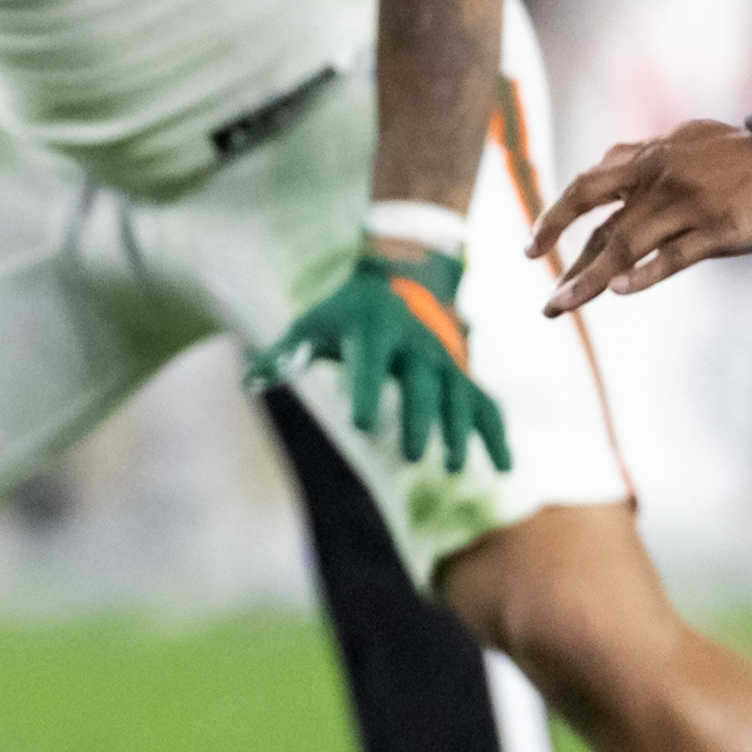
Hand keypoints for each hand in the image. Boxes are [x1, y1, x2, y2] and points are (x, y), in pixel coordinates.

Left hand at [248, 249, 509, 473]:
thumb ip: (285, 354)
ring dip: (458, 430)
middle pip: (423, 383)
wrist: (398, 283)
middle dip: (420, 418)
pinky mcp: (462, 374)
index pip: (370, 363)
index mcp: (374, 330)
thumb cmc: (343, 316)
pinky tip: (503, 468)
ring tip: (452, 467)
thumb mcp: (312, 325)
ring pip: (459, 395)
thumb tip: (248, 383)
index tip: (362, 425)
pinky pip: (486, 402)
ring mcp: (444, 359)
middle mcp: (416, 344)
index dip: (367, 392)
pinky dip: (496, 433)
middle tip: (414, 457)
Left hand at [529, 120, 751, 315]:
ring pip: (626, 246)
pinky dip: (645, 273)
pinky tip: (619, 290)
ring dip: (590, 281)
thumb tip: (608, 167)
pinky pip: (674, 255)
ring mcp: (687, 205)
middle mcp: (658, 181)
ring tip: (561, 306)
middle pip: (601, 226)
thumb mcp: (684, 142)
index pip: (586, 190)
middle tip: (546, 299)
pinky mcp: (718, 229)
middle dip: (566, 262)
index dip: (554, 218)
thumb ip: (644, 157)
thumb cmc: (742, 155)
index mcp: (647, 159)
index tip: (530, 248)